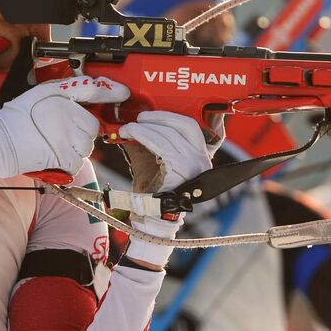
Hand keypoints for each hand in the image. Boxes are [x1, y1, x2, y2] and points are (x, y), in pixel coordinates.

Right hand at [0, 76, 129, 179]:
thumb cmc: (15, 118)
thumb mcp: (41, 92)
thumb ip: (68, 89)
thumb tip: (93, 84)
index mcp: (60, 97)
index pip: (94, 92)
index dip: (111, 93)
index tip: (123, 93)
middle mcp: (65, 116)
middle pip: (92, 126)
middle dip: (83, 131)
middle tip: (64, 131)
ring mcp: (64, 137)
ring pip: (87, 146)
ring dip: (77, 148)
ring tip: (56, 143)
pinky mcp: (61, 157)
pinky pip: (77, 162)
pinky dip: (69, 163)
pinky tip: (55, 155)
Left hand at [114, 112, 214, 270]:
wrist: (152, 217)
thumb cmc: (153, 191)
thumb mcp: (154, 160)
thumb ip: (151, 141)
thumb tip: (136, 122)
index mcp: (200, 156)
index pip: (191, 127)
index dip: (172, 115)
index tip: (153, 112)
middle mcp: (202, 160)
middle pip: (182, 126)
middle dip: (158, 117)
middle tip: (138, 118)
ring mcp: (194, 166)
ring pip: (169, 134)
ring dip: (145, 127)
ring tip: (128, 128)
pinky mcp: (182, 171)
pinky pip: (161, 145)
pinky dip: (143, 136)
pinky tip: (130, 134)